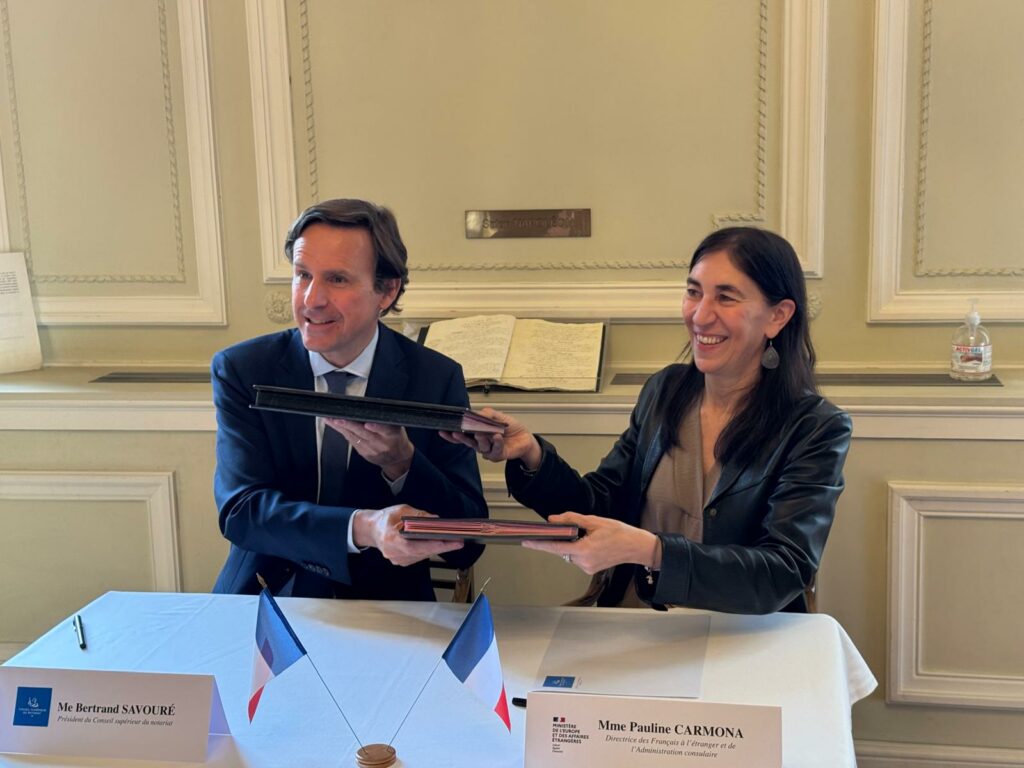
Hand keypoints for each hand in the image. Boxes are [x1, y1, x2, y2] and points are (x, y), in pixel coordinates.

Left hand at [325, 418, 413, 479]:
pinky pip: (351, 441)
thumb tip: (367, 407)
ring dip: (341, 427)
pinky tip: (334, 425)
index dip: (376, 427)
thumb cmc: (395, 438)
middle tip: (339, 419)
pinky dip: (342, 432)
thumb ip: (384, 419)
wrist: (396, 458)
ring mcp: (371, 449)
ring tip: (330, 419)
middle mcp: (381, 443)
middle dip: (350, 425)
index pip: (385, 429)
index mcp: (392, 435)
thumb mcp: (396, 427)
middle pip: (364, 433)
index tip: (368, 424)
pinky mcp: (363, 453)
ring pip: (353, 437)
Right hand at [352, 505, 463, 566]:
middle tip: (458, 541)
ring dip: (437, 549)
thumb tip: (436, 520)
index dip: (435, 545)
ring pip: (422, 556)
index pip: (416, 545)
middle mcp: (394, 553)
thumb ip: (419, 515)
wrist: (371, 529)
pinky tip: (438, 544)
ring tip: (452, 541)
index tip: (450, 542)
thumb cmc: (386, 518)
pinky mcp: (401, 562)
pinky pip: (419, 557)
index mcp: (391, 539)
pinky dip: (428, 550)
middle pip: (423, 552)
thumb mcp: (402, 510)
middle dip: (442, 546)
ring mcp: (397, 560)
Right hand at [439, 407, 541, 468]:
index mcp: (477, 433)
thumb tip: (475, 413)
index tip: (443, 431)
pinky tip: (497, 437)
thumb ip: (486, 414)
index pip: (462, 435)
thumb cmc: (509, 427)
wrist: (525, 437)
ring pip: (480, 446)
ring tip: (484, 432)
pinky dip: (496, 442)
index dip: (452, 435)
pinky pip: (494, 450)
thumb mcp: (497, 416)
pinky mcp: (498, 455)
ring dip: (482, 438)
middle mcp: (481, 443)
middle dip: (461, 438)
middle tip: (457, 433)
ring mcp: (488, 451)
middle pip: (467, 442)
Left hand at [522, 512, 661, 574]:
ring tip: (587, 534)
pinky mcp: (590, 569)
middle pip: (562, 550)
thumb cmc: (619, 533)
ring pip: (569, 554)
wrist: (636, 547)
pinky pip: (577, 558)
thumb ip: (571, 520)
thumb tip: (553, 520)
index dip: (539, 544)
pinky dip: (578, 549)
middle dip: (559, 539)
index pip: (555, 547)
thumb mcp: (595, 521)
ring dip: (571, 544)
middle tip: (563, 528)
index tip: (526, 541)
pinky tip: (589, 542)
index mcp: (584, 550)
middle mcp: (583, 562)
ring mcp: (587, 568)